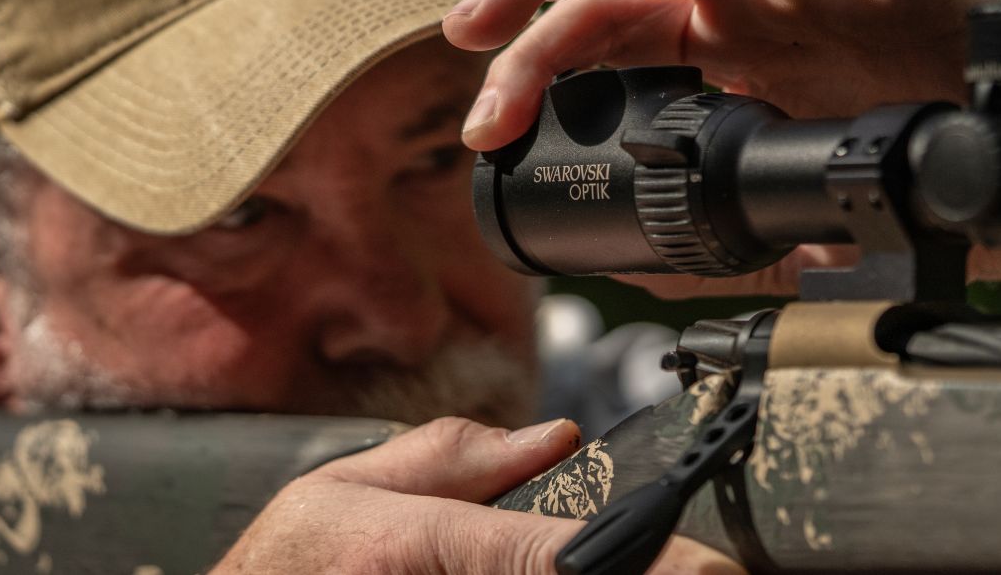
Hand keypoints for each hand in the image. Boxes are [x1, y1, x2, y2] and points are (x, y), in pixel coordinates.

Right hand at [211, 416, 741, 573]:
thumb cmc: (286, 564)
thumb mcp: (346, 488)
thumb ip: (453, 457)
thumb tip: (551, 439)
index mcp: (421, 546)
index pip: (553, 554)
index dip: (646, 562)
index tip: (714, 568)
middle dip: (634, 564)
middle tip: (699, 562)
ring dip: (603, 569)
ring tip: (652, 556)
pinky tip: (579, 562)